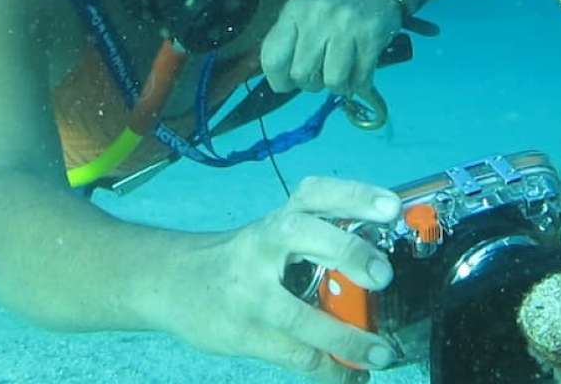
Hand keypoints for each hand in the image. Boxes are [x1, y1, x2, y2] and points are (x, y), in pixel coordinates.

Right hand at [161, 177, 403, 382]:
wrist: (169, 282)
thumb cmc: (239, 259)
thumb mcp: (271, 239)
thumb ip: (316, 244)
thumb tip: (381, 264)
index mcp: (276, 220)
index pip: (315, 194)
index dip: (354, 196)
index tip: (391, 207)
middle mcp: (261, 246)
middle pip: (302, 234)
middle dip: (348, 251)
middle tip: (383, 275)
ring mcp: (250, 293)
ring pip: (300, 315)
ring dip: (346, 337)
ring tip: (381, 352)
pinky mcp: (244, 332)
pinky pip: (294, 354)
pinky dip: (328, 367)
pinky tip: (350, 373)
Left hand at [261, 0, 401, 95]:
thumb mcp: (305, 9)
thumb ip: (292, 39)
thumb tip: (285, 81)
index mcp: (294, 11)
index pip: (272, 59)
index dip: (279, 81)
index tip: (289, 83)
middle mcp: (316, 18)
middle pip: (302, 75)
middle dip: (312, 83)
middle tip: (321, 74)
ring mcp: (345, 27)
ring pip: (333, 81)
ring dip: (338, 86)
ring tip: (342, 75)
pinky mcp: (370, 37)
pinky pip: (360, 78)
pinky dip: (359, 83)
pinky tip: (359, 72)